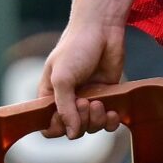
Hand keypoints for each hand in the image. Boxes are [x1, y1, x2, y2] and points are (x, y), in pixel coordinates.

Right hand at [38, 21, 126, 137]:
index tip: (66, 116)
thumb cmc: (76, 48)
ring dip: (96, 120)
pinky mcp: (108, 96)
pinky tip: (113, 112)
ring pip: (91, 127)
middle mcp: (69, 100)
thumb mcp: (62, 78)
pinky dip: (111, 122)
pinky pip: (108, 121)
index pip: (49, 126)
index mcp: (50, 96)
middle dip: (81, 121)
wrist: (102, 29)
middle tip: (86, 101)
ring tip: (99, 102)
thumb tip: (71, 134)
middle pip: (73, 130)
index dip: (58, 127)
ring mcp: (89, 99)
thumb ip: (64, 107)